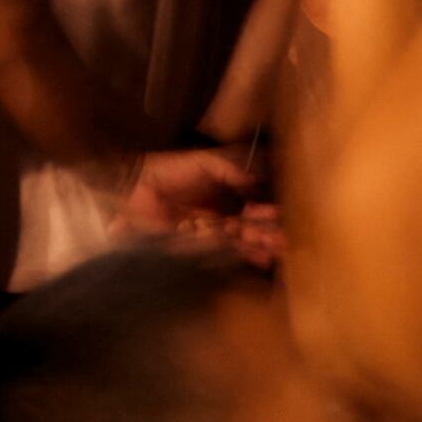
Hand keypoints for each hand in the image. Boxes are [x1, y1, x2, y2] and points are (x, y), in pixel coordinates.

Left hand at [119, 142, 267, 247]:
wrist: (137, 188)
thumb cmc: (169, 171)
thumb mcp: (203, 162)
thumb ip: (229, 168)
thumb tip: (256, 177)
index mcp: (221, 192)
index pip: (248, 204)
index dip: (263, 211)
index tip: (279, 214)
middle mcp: (218, 212)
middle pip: (247, 225)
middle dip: (266, 231)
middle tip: (284, 238)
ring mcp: (209, 229)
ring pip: (239, 238)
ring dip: (259, 244)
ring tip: (276, 249)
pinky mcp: (197, 242)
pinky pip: (223, 248)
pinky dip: (242, 253)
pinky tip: (259, 258)